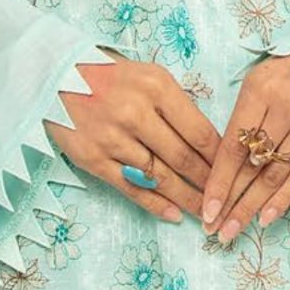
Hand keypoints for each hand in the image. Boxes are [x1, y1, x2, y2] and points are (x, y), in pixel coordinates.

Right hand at [44, 48, 221, 222]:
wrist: (57, 75)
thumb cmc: (111, 75)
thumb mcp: (148, 76)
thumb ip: (176, 105)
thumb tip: (207, 143)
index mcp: (156, 87)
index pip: (199, 130)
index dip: (219, 157)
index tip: (232, 173)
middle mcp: (135, 112)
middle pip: (183, 157)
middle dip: (207, 183)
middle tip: (224, 201)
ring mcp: (112, 138)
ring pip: (159, 177)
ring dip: (186, 198)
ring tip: (205, 213)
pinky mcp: (92, 158)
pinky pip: (130, 187)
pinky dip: (155, 204)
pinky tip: (173, 215)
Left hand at [200, 49, 289, 242]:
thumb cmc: (286, 69)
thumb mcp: (256, 80)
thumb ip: (241, 118)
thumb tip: (221, 164)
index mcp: (260, 91)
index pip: (233, 147)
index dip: (219, 182)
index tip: (206, 208)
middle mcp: (286, 110)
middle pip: (252, 167)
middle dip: (231, 202)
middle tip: (214, 229)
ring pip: (275, 176)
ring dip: (252, 207)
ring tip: (233, 231)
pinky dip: (283, 199)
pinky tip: (265, 219)